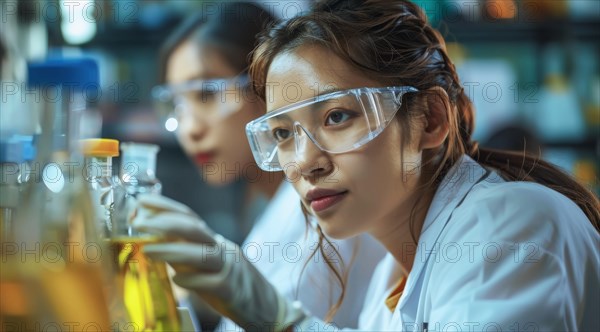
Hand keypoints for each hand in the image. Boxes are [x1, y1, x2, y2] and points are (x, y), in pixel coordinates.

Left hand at [131, 194, 307, 330]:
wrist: (263, 304)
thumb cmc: (226, 281)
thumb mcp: (204, 261)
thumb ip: (182, 250)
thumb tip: (150, 238)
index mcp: (211, 240)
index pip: (188, 216)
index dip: (166, 206)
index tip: (141, 201)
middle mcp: (220, 249)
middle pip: (195, 229)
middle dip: (165, 223)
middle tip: (138, 223)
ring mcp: (227, 268)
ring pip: (202, 254)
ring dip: (172, 250)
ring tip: (147, 251)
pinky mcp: (230, 290)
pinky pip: (211, 282)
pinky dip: (192, 279)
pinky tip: (177, 280)